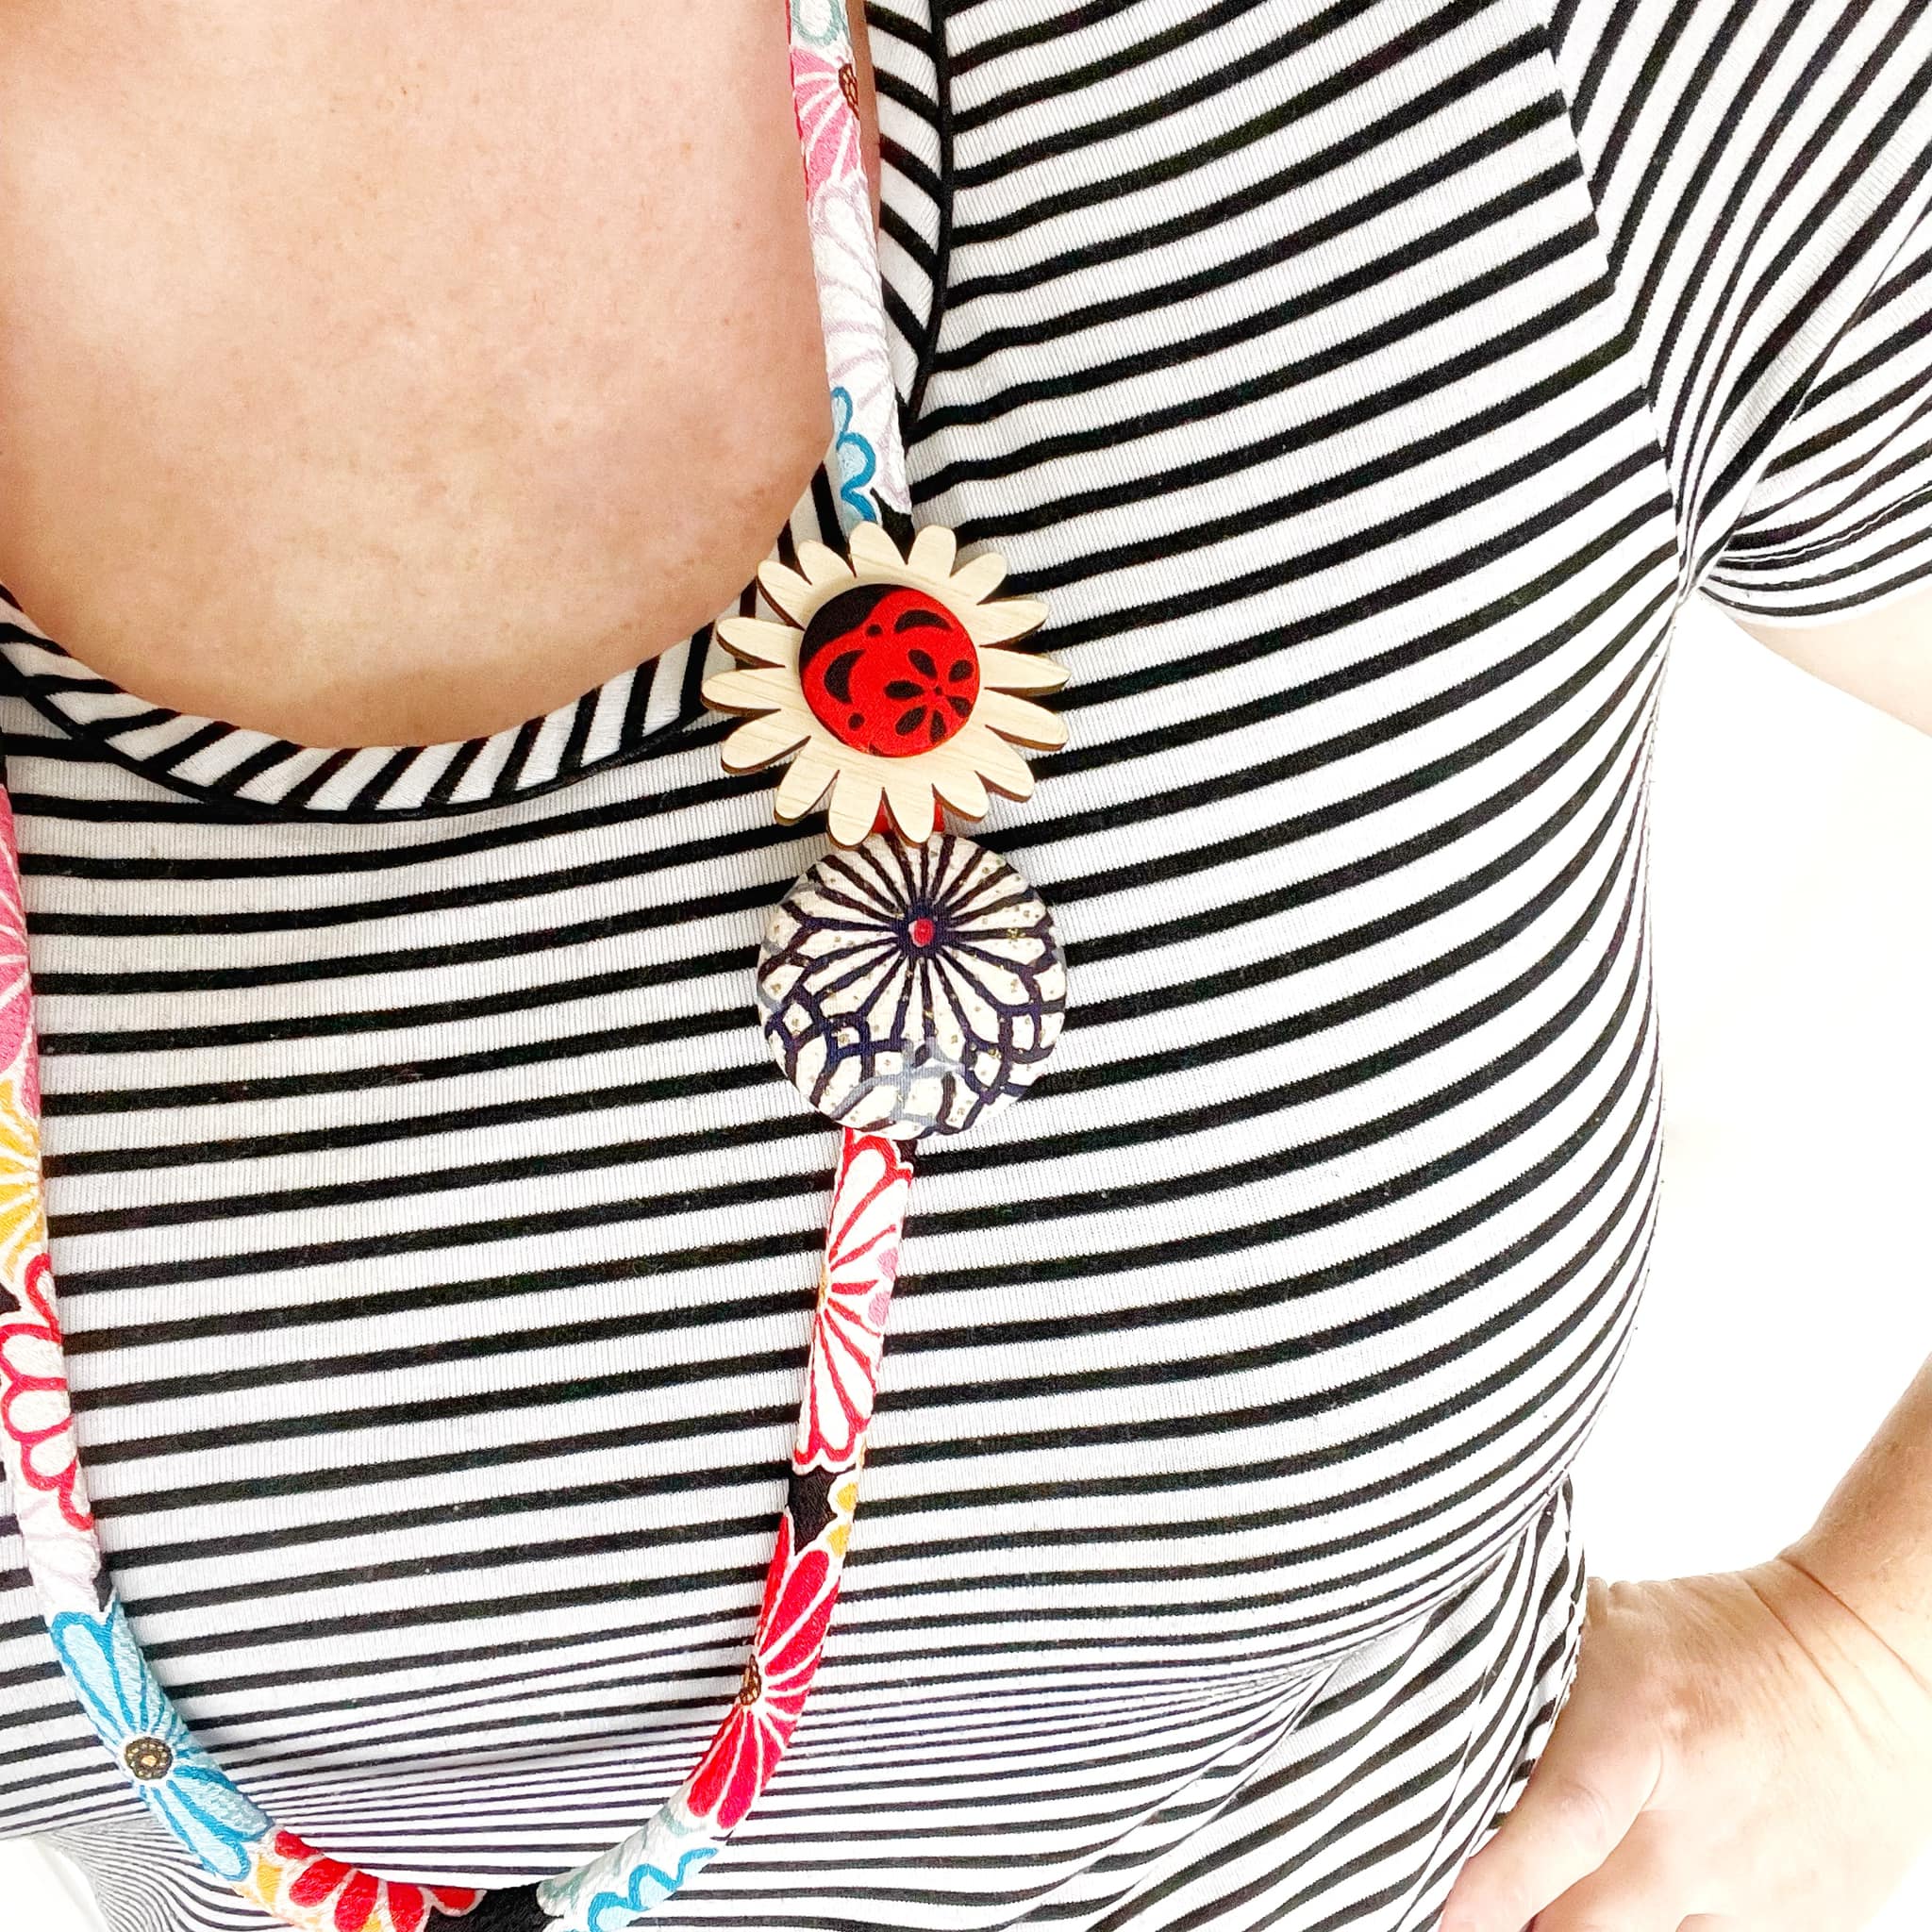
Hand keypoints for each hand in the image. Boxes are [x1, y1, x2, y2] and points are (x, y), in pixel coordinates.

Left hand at [1439, 1558, 1931, 1930]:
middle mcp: (1699, 1820)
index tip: (1446, 1917)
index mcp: (1641, 1729)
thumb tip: (1420, 1692)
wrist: (1864, 1663)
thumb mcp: (1606, 1625)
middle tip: (1475, 1905)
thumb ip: (1522, 1669)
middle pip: (1584, 1922)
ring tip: (1558, 1890)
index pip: (1558, 1825)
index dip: (1495, 1885)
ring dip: (1587, 1926)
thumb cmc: (1711, 1635)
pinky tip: (1634, 1892)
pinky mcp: (1799, 1926)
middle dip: (1523, 1921)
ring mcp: (1753, 1886)